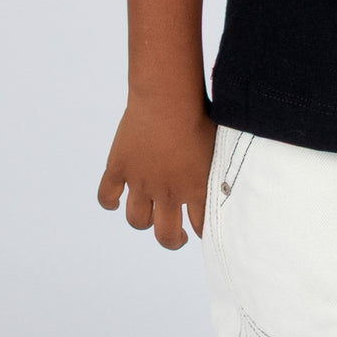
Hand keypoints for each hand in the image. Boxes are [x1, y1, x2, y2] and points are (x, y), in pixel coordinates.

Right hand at [98, 95, 216, 249]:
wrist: (168, 96)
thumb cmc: (201, 115)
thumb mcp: (219, 148)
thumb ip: (221, 169)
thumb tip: (230, 179)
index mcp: (197, 190)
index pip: (201, 228)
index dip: (200, 232)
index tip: (199, 229)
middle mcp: (168, 193)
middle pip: (165, 235)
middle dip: (172, 239)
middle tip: (176, 234)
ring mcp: (141, 182)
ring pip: (137, 220)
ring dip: (144, 221)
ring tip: (149, 216)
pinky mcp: (119, 167)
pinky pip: (106, 196)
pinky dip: (109, 202)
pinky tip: (116, 200)